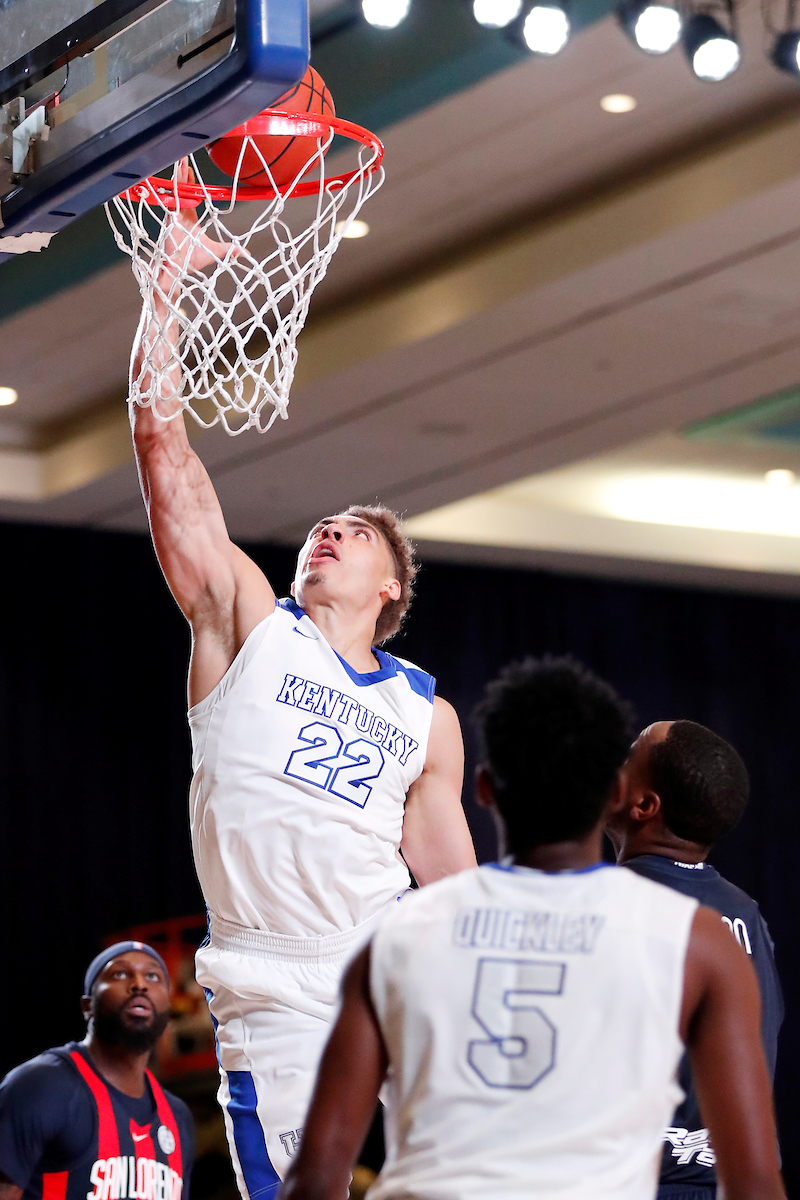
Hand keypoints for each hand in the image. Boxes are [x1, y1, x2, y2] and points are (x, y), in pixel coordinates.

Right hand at [159, 158, 235, 278]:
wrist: (177, 270)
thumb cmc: (191, 261)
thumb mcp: (216, 251)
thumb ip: (230, 250)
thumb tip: (245, 253)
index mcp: (189, 217)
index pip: (190, 195)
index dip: (190, 182)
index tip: (190, 169)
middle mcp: (181, 213)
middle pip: (182, 188)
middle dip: (182, 172)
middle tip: (183, 156)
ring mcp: (175, 214)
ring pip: (176, 190)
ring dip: (178, 175)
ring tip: (179, 159)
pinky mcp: (170, 218)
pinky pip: (172, 200)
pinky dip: (172, 188)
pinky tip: (174, 176)